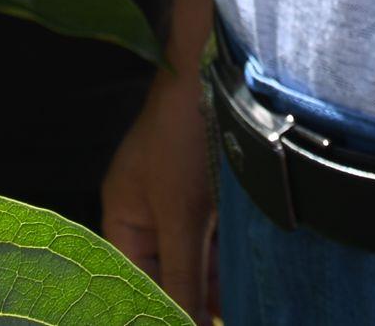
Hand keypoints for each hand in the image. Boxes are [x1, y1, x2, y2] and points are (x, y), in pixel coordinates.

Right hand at [99, 59, 219, 320]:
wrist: (218, 73)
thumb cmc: (184, 139)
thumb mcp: (182, 215)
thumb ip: (182, 276)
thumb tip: (184, 323)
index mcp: (124, 217)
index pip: (133, 279)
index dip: (155, 306)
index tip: (186, 323)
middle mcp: (149, 213)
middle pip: (168, 271)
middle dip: (193, 295)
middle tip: (223, 314)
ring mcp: (182, 202)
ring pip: (198, 256)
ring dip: (218, 278)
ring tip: (243, 302)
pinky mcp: (212, 193)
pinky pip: (217, 237)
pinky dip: (230, 256)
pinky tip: (250, 277)